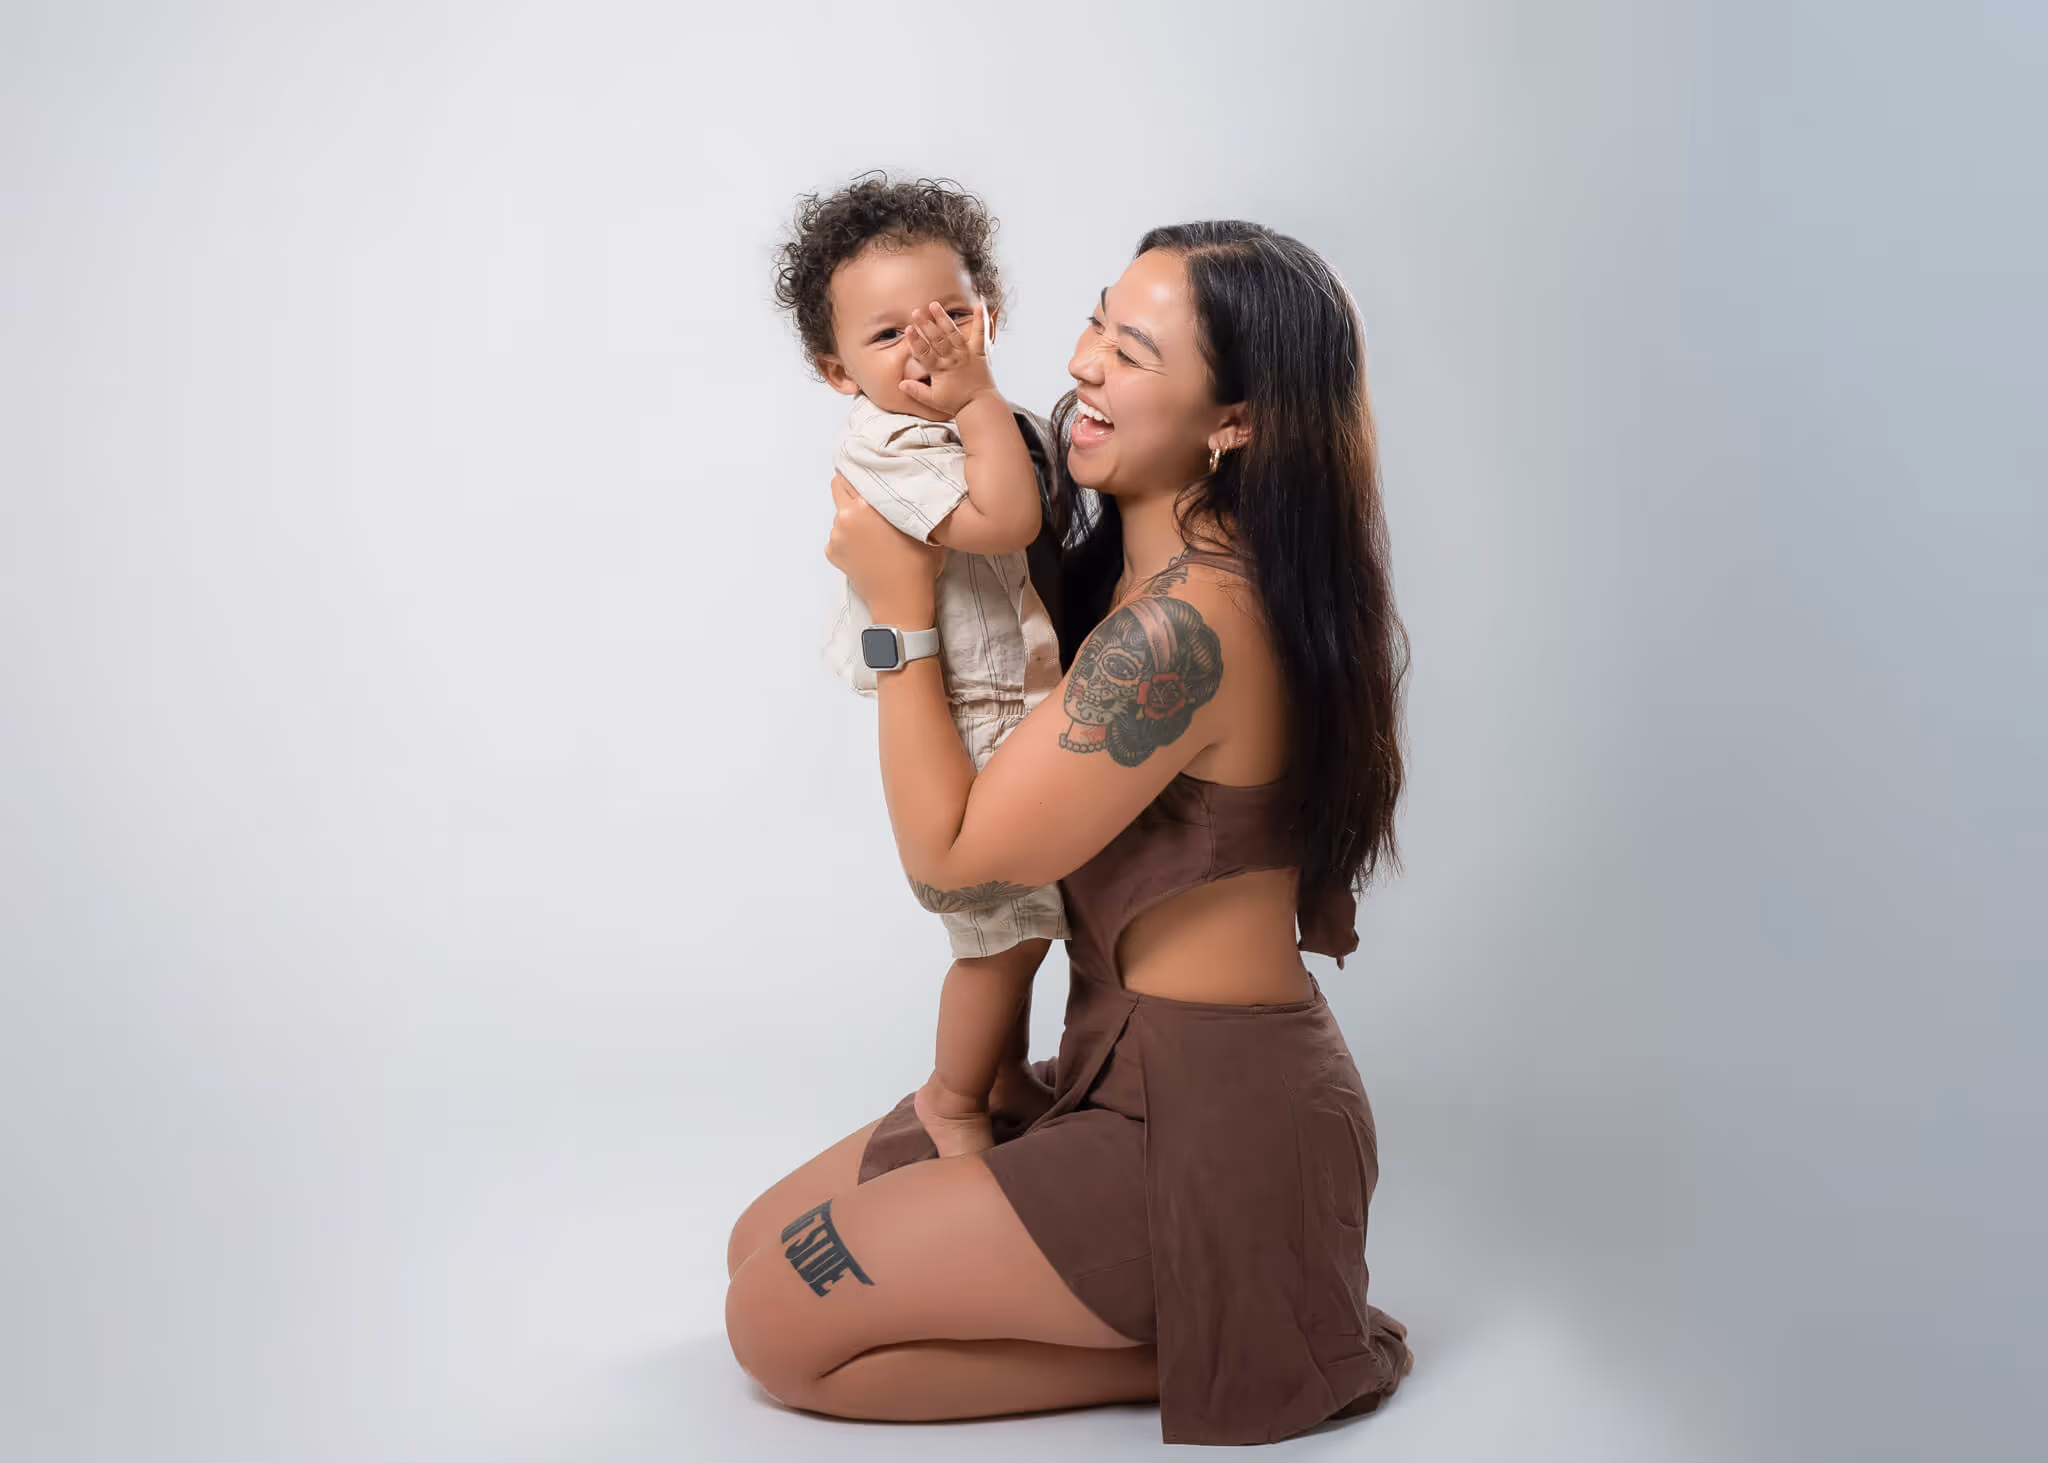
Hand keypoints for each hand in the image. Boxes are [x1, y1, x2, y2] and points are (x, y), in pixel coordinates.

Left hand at [826, 470, 942, 620]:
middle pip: (839, 488)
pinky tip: (867, 549)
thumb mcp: (918, 522)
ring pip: (839, 514)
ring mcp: (836, 535)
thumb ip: (904, 500)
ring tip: (874, 533)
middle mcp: (846, 516)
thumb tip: (898, 483)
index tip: (869, 474)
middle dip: (852, 491)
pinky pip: (838, 536)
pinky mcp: (831, 552)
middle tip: (870, 503)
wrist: (901, 600)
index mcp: (867, 504)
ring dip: (852, 517)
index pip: (852, 473)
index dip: (862, 472)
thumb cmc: (917, 563)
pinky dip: (848, 538)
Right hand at [899, 302, 998, 419]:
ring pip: (953, 333)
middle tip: (916, 311)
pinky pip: (980, 334)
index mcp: (940, 370)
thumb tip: (901, 384)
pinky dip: (981, 320)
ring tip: (934, 305)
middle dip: (925, 325)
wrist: (980, 406)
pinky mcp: (980, 352)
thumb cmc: (956, 403)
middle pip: (937, 339)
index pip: (924, 353)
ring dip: (943, 318)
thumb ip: (916, 391)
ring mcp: (966, 354)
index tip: (907, 329)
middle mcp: (952, 359)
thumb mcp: (933, 400)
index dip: (915, 341)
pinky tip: (978, 306)